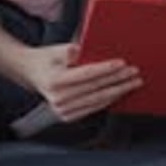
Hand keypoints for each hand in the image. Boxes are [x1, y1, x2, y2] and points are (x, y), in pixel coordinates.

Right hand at [24, 43, 142, 122]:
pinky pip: (94, 107)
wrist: (31, 74)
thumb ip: (70, 51)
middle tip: (134, 73)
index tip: (122, 63)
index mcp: (55, 81)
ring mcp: (63, 110)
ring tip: (132, 83)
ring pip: (98, 101)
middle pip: (96, 89)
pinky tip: (119, 92)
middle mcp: (59, 99)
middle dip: (118, 81)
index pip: (87, 74)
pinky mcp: (68, 116)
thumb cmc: (46, 59)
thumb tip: (83, 51)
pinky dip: (109, 100)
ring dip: (118, 91)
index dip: (106, 69)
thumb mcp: (55, 50)